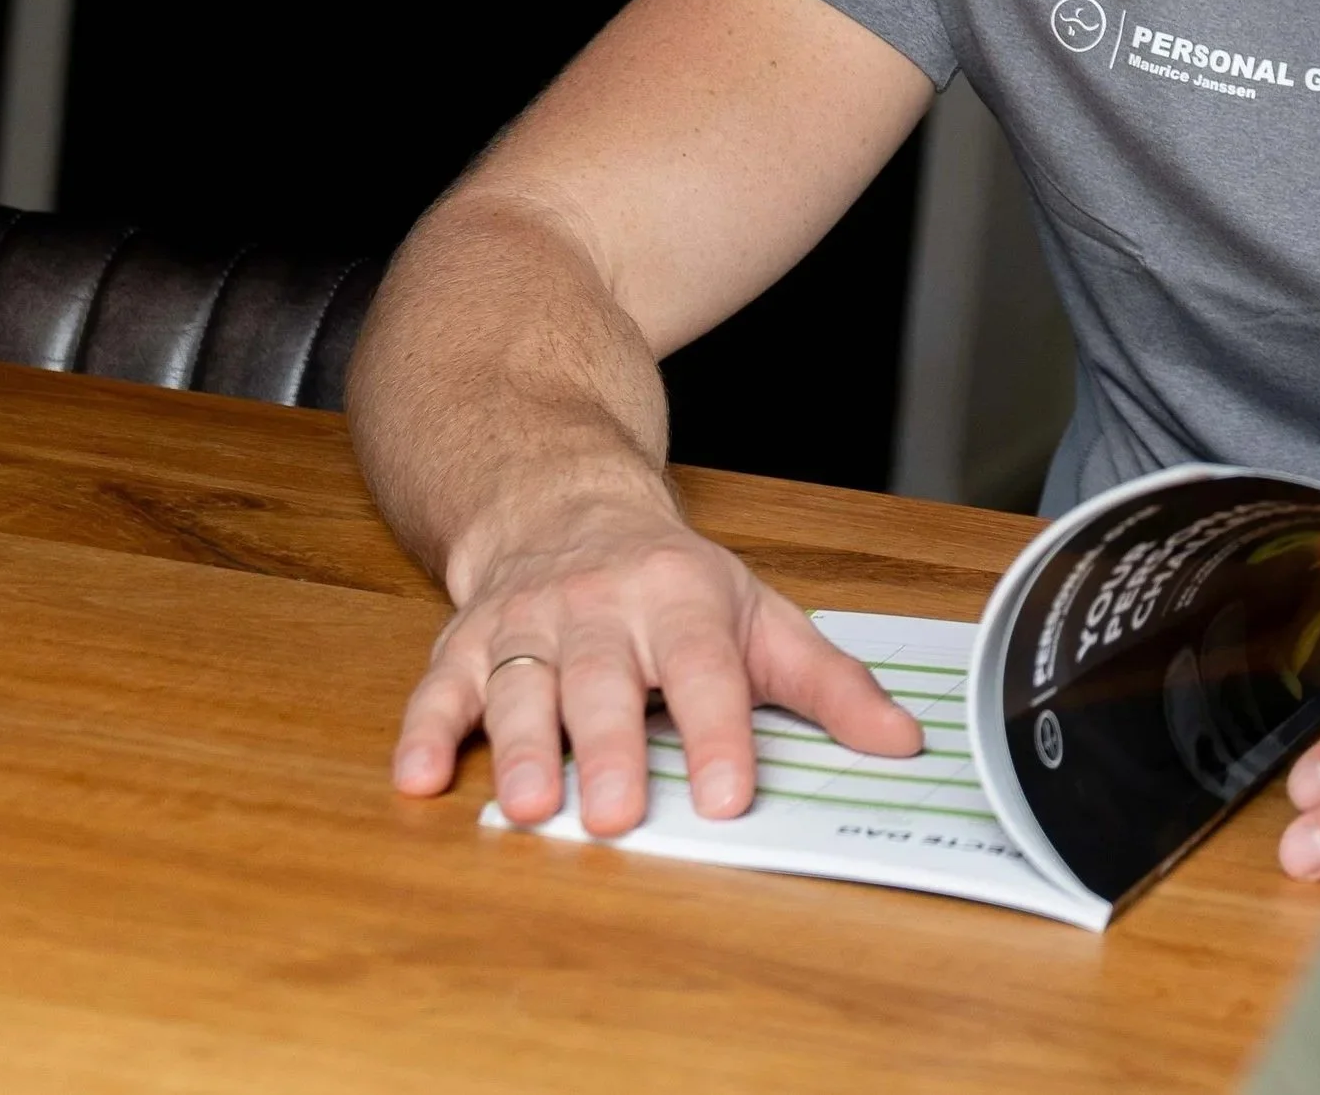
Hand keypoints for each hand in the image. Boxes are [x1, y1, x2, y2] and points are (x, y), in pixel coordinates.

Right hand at [390, 501, 921, 835]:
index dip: (718, 732)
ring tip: (529, 808)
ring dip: (521, 748)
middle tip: (615, 813)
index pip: (705, 669)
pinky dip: (423, 731)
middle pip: (606, 682)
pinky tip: (416, 777)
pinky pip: (440, 688)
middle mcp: (601, 609)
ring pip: (522, 686)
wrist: (566, 505)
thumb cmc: (673, 582)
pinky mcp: (466, 643)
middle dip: (609, 748)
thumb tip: (904, 742)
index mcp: (681, 598)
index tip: (730, 795)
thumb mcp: (761, 617)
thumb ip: (830, 686)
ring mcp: (528, 624)